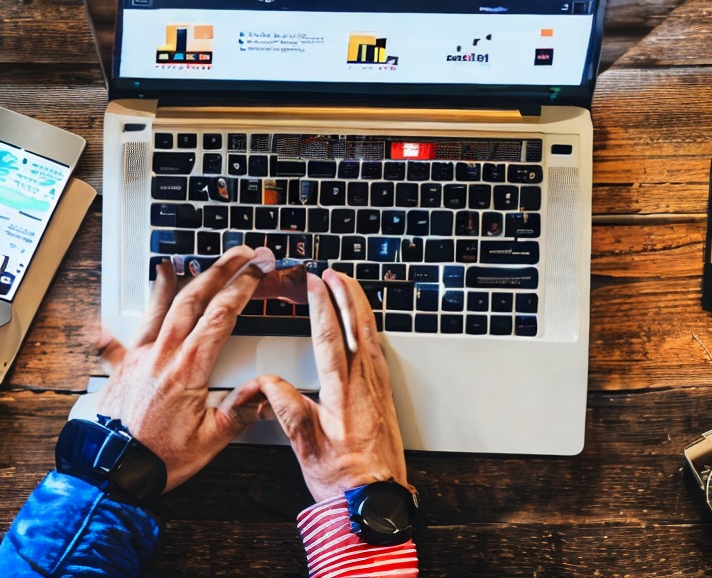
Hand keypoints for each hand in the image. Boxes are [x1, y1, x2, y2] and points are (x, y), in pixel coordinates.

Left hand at [96, 245, 277, 491]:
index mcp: (189, 367)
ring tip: (178, 262)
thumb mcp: (213, 439)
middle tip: (240, 253)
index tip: (260, 266)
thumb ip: (242, 409)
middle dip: (220, 270)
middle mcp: (162, 354)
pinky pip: (113, 343)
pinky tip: (99, 321)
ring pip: (158, 309)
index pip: (223, 313)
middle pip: (194, 298)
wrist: (112, 474)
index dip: (244, 284)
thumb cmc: (160, 459)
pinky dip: (107, 331)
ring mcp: (138, 358)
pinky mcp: (120, 370)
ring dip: (171, 283)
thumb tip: (268, 388)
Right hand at [257, 269, 407, 500]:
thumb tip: (267, 381)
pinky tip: (366, 325)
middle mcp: (365, 382)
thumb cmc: (341, 477)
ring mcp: (378, 386)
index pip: (331, 334)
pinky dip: (370, 327)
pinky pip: (378, 349)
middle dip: (347, 293)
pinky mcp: (385, 394)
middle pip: (359, 324)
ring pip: (372, 333)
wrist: (373, 498)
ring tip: (350, 287)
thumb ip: (285, 407)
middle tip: (336, 272)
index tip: (315, 282)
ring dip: (360, 306)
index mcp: (342, 390)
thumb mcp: (303, 444)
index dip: (322, 304)